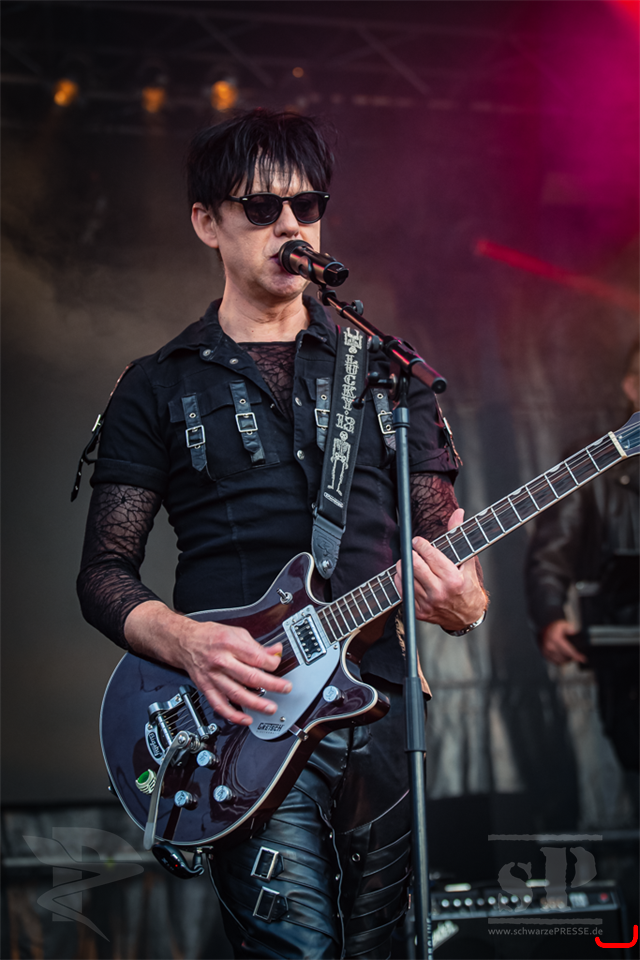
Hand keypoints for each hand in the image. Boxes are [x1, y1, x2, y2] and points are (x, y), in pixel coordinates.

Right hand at [124, 601, 291, 725]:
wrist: (186, 642)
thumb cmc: (211, 636)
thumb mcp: (236, 633)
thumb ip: (256, 645)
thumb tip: (275, 652)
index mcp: (230, 643)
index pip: (256, 657)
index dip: (272, 663)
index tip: (278, 665)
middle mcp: (221, 661)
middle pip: (249, 676)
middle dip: (271, 684)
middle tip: (285, 689)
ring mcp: (213, 677)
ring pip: (236, 693)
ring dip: (255, 703)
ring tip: (270, 708)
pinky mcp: (206, 688)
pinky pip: (220, 705)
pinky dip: (233, 715)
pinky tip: (246, 720)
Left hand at [395, 508, 486, 631]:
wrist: (467, 617)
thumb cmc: (468, 587)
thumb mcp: (467, 562)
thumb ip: (458, 536)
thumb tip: (457, 513)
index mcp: (453, 579)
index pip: (430, 556)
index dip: (421, 545)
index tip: (417, 541)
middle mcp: (440, 592)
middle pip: (415, 565)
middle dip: (411, 554)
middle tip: (412, 549)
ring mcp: (428, 604)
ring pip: (406, 578)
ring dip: (404, 566)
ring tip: (409, 561)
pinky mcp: (419, 612)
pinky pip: (403, 591)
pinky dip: (401, 580)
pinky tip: (406, 574)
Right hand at [540, 619, 586, 664]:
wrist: (543, 631)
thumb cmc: (553, 628)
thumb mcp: (562, 624)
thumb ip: (568, 627)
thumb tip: (572, 631)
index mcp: (555, 639)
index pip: (568, 651)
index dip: (576, 656)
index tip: (583, 659)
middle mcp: (550, 646)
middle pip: (565, 657)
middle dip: (573, 657)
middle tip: (577, 655)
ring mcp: (547, 652)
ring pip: (561, 661)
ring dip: (567, 660)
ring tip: (571, 656)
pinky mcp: (545, 655)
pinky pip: (556, 662)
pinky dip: (561, 662)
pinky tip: (564, 658)